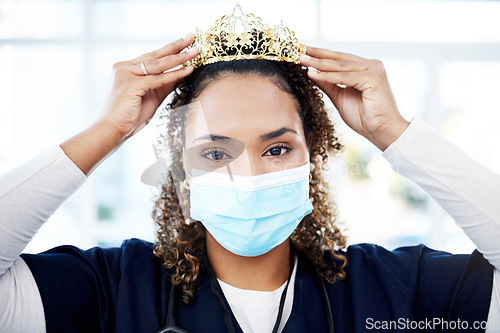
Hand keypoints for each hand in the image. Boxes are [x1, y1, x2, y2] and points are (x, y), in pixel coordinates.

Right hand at [61, 34, 197, 174]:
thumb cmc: (129, 117)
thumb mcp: (151, 97)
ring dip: (179, 57)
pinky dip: (174, 74)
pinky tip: (188, 69)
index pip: (152, 57)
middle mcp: (124, 68)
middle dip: (176, 45)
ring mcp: (126, 74)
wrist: (111, 131)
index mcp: (126, 69)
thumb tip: (181, 74)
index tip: (186, 43)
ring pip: (158, 64)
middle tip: (191, 36)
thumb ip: (163, 85)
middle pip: (155, 55)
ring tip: (194, 51)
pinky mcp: (131, 85)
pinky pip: (157, 78)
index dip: (170, 49)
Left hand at [299, 47, 409, 150]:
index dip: (321, 55)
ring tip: (302, 60)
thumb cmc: (364, 118)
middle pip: (339, 59)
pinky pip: (344, 77)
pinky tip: (312, 73)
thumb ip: (329, 84)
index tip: (303, 52)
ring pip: (340, 67)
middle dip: (317, 55)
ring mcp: (374, 70)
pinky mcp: (373, 78)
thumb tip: (312, 72)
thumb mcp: (340, 98)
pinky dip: (327, 76)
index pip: (340, 59)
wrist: (382, 131)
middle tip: (298, 50)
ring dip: (319, 63)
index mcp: (366, 69)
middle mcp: (371, 65)